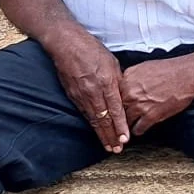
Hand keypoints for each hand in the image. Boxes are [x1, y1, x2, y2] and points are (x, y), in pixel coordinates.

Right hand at [44, 26, 128, 152]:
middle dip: (112, 136)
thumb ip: (118, 81)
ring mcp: (81, 95)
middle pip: (104, 119)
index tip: (126, 138)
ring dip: (101, 134)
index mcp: (106, 82)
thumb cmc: (92, 50)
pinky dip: (92, 125)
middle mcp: (94, 92)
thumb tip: (124, 95)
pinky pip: (84, 114)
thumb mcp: (112, 63)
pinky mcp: (73, 95)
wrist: (66, 45)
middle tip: (118, 149)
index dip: (120, 126)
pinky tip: (96, 132)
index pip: (115, 109)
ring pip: (94, 120)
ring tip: (109, 146)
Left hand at [118, 50, 193, 137]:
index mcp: (127, 78)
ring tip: (124, 132)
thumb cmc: (169, 69)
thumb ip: (131, 78)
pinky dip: (137, 131)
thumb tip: (124, 85)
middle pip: (116, 110)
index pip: (112, 95)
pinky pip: (138, 129)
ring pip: (125, 122)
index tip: (109, 111)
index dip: (111, 105)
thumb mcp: (144, 67)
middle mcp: (130, 92)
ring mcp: (140, 105)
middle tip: (113, 126)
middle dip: (115, 119)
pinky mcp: (151, 116)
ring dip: (124, 128)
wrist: (187, 75)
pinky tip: (138, 130)